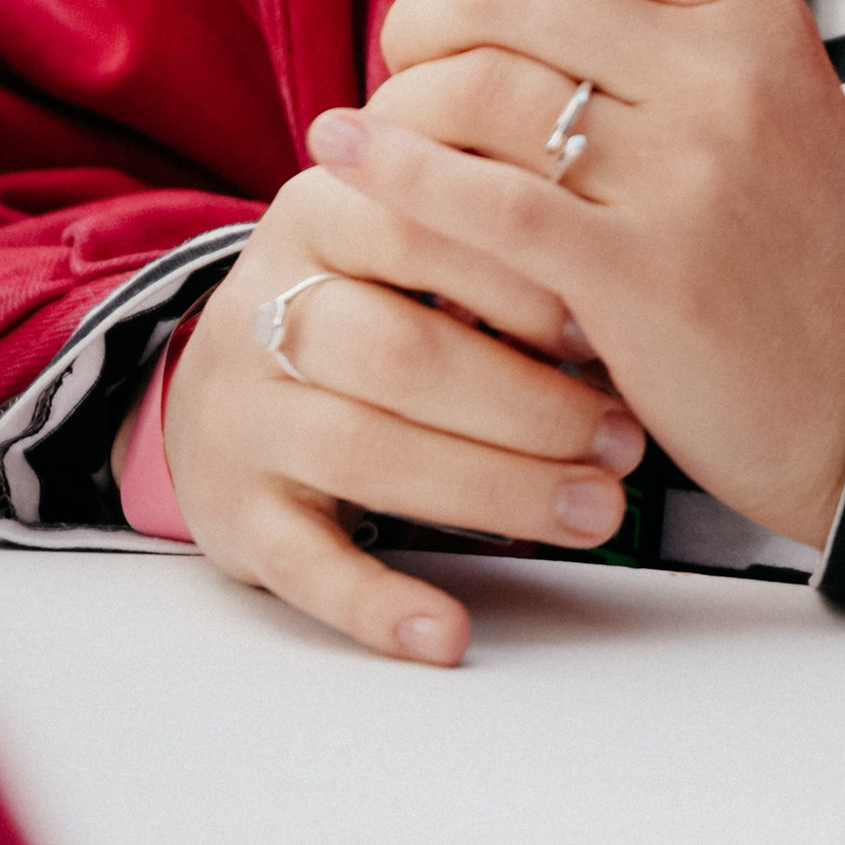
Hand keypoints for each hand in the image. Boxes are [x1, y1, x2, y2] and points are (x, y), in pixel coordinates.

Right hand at [159, 155, 646, 665]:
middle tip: (625, 441)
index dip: (515, 281)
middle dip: (527, 403)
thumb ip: (485, 237)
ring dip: (492, 489)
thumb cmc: (356, 304)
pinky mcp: (233, 516)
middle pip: (399, 353)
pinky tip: (449, 632)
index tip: (604, 323)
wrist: (219, 392)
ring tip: (595, 513)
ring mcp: (241, 417)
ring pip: (365, 452)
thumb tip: (612, 289)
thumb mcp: (399, 239)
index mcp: (317, 212)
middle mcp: (260, 307)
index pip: (416, 230)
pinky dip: (380, 604)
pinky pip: (306, 567)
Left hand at [308, 0, 844, 549]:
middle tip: (405, 55)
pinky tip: (349, 161)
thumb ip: (651, 13)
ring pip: (477, 87)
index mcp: (750, 3)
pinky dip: (393, 172)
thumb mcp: (758, 83)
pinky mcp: (639, 278)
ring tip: (391, 128)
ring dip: (401, 101)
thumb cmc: (789, 231)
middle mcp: (723, 69)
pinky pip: (478, 201)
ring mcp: (684, 173)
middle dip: (419, 12)